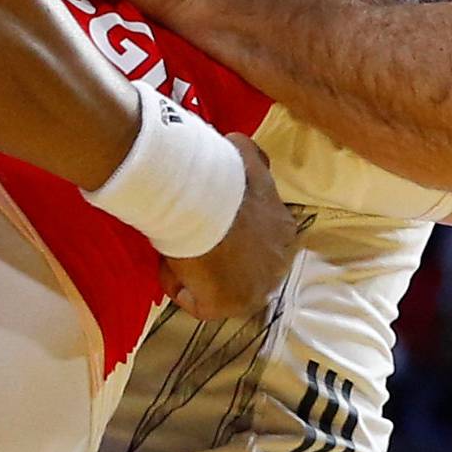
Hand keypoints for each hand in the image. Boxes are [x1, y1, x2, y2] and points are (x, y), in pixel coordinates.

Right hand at [160, 136, 297, 321]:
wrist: (205, 201)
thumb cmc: (223, 179)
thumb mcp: (242, 157)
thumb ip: (248, 155)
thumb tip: (237, 145)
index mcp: (283, 231)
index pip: (256, 240)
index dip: (228, 232)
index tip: (203, 219)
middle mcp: (277, 264)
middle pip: (240, 268)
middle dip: (215, 257)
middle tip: (186, 237)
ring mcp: (254, 290)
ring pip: (217, 287)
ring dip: (195, 272)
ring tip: (172, 250)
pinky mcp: (227, 306)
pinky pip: (197, 303)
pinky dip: (178, 285)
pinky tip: (168, 264)